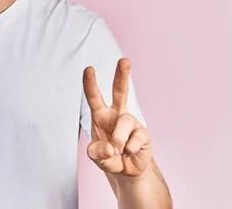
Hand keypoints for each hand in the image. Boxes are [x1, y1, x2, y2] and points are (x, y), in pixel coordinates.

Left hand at [83, 58, 151, 178]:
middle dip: (122, 75)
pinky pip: (136, 137)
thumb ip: (96, 152)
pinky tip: (128, 153)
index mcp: (100, 115)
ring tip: (118, 151)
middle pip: (120, 91)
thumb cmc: (108, 157)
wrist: (125, 171)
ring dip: (119, 139)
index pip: (94, 97)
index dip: (90, 83)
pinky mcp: (143, 133)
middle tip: (124, 60)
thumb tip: (112, 147)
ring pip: (125, 121)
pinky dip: (129, 149)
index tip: (88, 68)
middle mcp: (116, 114)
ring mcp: (131, 122)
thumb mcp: (95, 156)